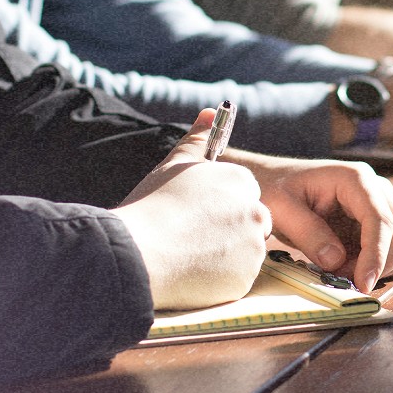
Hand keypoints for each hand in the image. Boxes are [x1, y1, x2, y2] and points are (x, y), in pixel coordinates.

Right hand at [115, 109, 270, 309]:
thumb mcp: (174, 165)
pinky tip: (192, 274)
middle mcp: (255, 212)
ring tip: (187, 255)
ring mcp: (253, 248)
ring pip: (245, 253)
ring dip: (224, 256)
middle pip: (250, 223)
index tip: (197, 215)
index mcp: (241, 182)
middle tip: (192, 238)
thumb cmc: (152, 206)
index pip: (244, 194)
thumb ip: (197, 139)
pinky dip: (220, 280)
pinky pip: (237, 279)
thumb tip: (210, 112)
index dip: (219, 207)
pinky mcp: (245, 279)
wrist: (138, 253)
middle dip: (228, 231)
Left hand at [221, 152, 392, 292]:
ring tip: (339, 271)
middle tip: (340, 279)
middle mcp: (377, 189)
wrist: (275, 182)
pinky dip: (379, 266)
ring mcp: (380, 205)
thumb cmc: (276, 189)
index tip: (363, 284)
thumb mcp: (281, 208)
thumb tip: (336, 260)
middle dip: (377, 264)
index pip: (380, 219)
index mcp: (356, 179)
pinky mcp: (377, 223)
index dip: (376, 254)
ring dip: (377, 267)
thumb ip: (308, 232)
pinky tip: (350, 268)